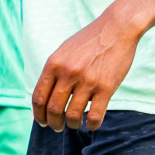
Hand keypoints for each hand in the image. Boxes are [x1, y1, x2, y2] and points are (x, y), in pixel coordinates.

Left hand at [31, 10, 141, 132]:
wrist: (116, 28)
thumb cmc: (89, 40)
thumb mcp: (64, 51)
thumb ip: (54, 71)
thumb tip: (45, 97)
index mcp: (54, 64)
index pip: (39, 97)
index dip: (38, 114)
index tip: (42, 121)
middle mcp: (68, 73)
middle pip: (53, 109)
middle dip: (53, 123)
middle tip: (57, 127)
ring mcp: (87, 81)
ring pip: (72, 116)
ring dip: (71, 124)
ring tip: (74, 124)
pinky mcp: (106, 87)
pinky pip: (94, 116)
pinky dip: (91, 125)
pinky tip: (90, 124)